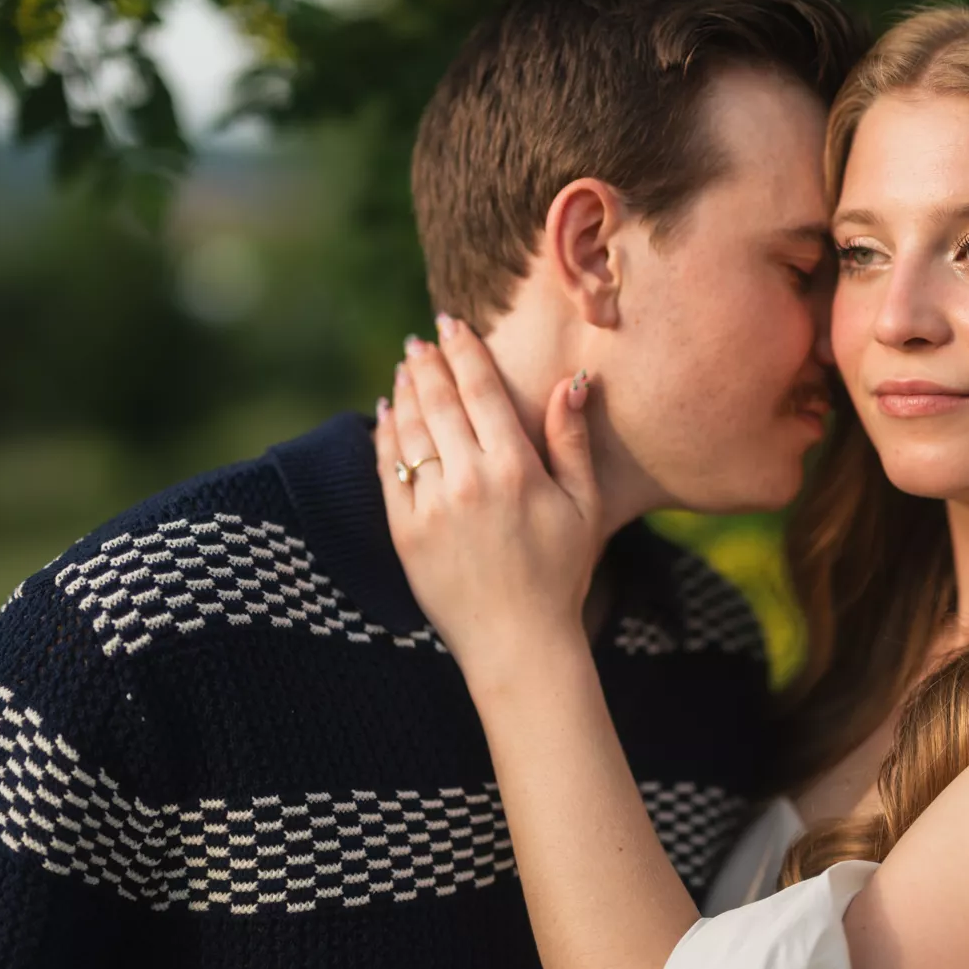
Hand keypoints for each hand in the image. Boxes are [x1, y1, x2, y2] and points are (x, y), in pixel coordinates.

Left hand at [373, 317, 601, 688]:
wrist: (518, 643)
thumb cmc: (561, 575)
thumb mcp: (584, 506)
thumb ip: (572, 441)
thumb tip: (573, 382)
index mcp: (515, 469)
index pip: (481, 390)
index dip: (464, 351)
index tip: (452, 325)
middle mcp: (468, 480)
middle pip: (439, 402)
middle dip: (428, 363)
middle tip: (420, 340)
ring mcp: (431, 507)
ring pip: (409, 430)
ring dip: (404, 392)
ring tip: (405, 368)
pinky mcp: (405, 533)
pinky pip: (388, 471)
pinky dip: (384, 436)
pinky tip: (386, 416)